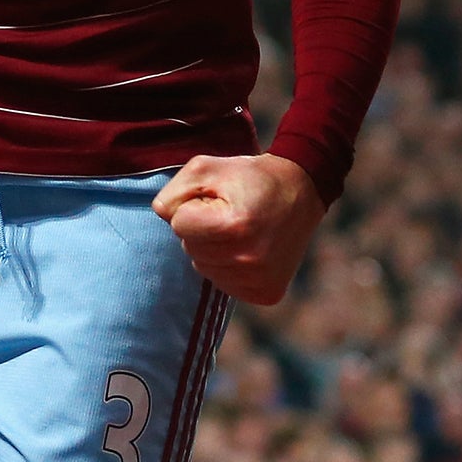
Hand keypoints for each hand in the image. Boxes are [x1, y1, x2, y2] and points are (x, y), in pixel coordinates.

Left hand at [152, 152, 324, 304]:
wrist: (299, 191)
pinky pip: (223, 283)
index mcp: (235, 226)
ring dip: (211, 248)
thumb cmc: (247, 177)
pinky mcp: (267, 293)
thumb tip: (162, 216)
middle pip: (189, 248)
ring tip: (237, 229)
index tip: (216, 199)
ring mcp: (261, 280)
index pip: (179, 224)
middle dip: (200, 228)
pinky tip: (247, 247)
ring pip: (203, 267)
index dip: (192, 206)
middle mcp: (250, 259)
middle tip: (228, 212)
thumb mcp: (205, 168)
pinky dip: (227, 265)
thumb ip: (173, 192)